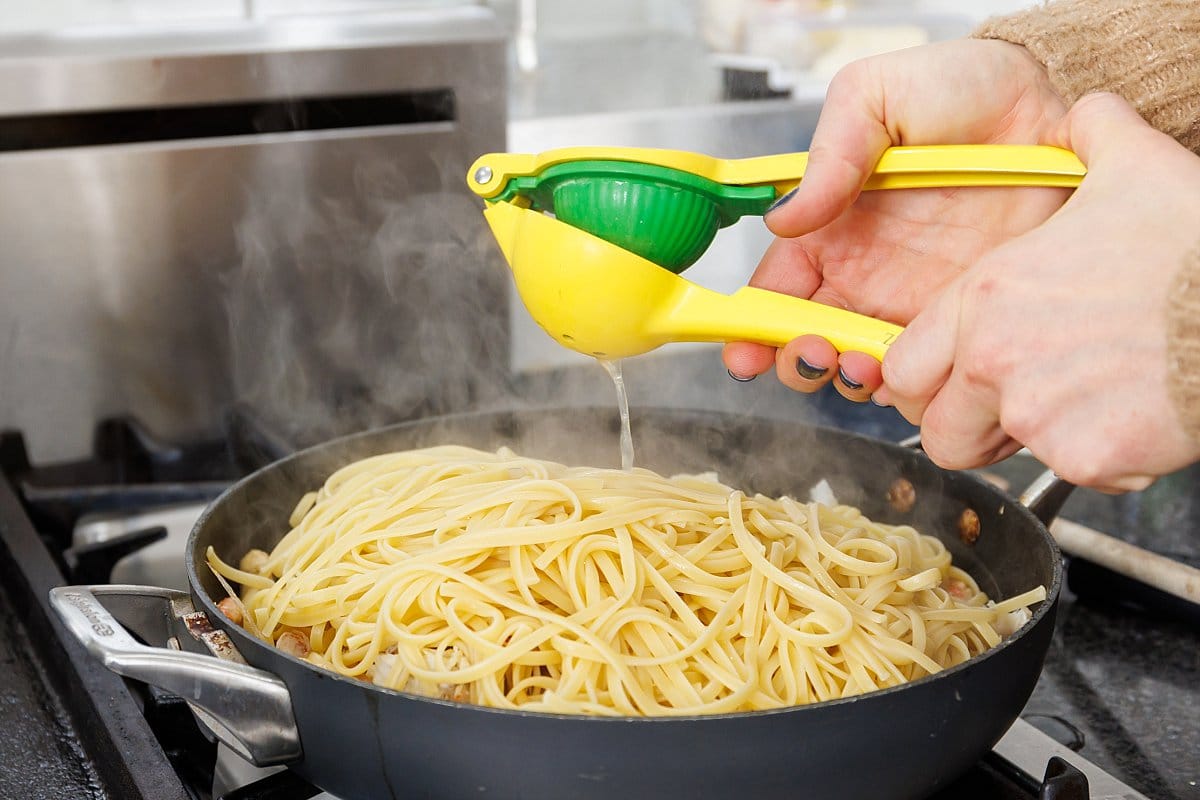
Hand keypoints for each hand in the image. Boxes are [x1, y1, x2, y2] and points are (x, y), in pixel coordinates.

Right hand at [722, 39, 1070, 398]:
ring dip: (851, 379)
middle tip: (813, 354)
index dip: (750, 327)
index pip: (775, 291)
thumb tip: (784, 218)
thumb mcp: (878, 97)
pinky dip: (914, 385)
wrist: (1054, 99)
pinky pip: (929, 369)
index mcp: (830, 231)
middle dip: (798, 362)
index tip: (744, 351)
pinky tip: (914, 371)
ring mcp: (913, 302)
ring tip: (863, 362)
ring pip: (862, 366)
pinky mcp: (965, 318)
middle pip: (807, 341)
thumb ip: (830, 156)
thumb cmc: (964, 86)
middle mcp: (864, 276)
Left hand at [876, 93, 1199, 490]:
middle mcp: (994, 360)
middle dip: (964, 424)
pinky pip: (1071, 469)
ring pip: (999, 453)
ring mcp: (1037, 414)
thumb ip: (1090, 135)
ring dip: (1026, 439)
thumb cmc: (1193, 240)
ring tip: (1079, 400)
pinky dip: (1097, 455)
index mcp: (984, 298)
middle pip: (937, 429)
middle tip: (1007, 406)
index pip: (903, 366)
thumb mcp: (1135, 166)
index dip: (925, 378)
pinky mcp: (1085, 457)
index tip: (952, 375)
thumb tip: (1083, 114)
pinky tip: (1133, 415)